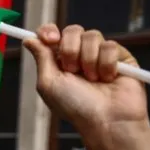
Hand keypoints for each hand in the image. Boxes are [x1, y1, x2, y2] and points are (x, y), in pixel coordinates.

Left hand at [29, 24, 149, 149]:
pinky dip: (106, 63)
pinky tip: (108, 78)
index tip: (50, 39)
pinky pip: (110, 45)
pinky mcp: (121, 57)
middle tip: (72, 69)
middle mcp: (79, 56)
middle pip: (73, 30)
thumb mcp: (49, 84)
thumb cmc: (75, 107)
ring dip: (88, 59)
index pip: (52, 35)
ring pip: (92, 35)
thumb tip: (29, 39)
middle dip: (70, 48)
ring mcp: (100, 55)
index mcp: (59, 62)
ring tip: (92, 79)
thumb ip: (41, 58)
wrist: (106, 119)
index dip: (49, 31)